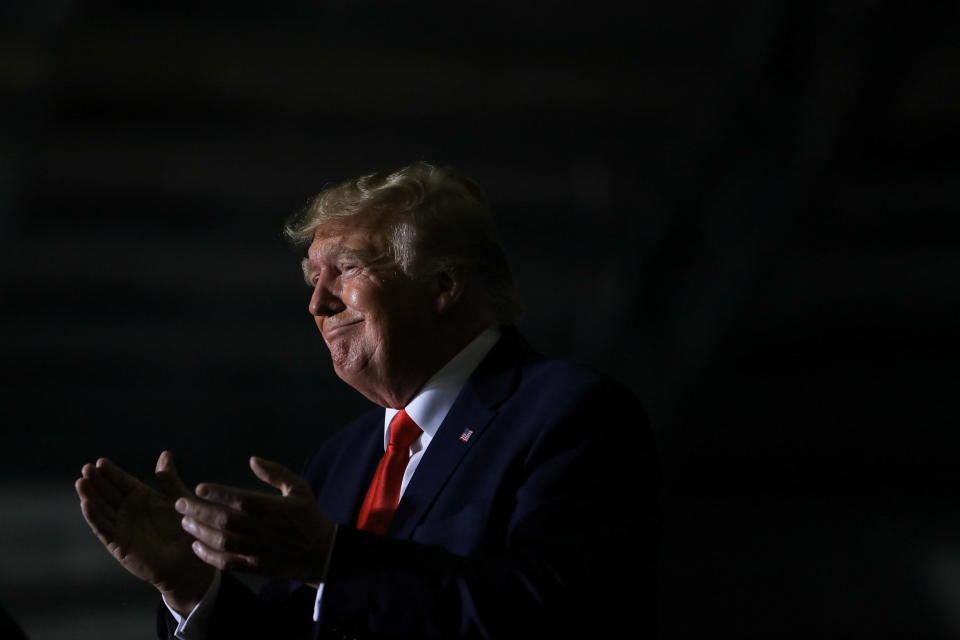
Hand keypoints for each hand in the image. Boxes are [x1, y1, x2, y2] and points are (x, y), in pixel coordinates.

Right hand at [75, 452, 214, 612]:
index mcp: (142, 497)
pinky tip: (86, 504)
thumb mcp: (179, 499)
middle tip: (86, 468)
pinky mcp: (119, 544)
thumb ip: (169, 480)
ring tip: (81, 482)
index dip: (111, 472)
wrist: (190, 561)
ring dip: (90, 496)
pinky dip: (94, 517)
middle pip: (108, 493)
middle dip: (96, 480)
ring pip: (101, 509)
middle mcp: (128, 510)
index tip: (100, 461)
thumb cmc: (187, 530)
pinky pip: (104, 529)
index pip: (122, 482)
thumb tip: (165, 454)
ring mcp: (122, 526)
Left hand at [175, 456, 334, 586]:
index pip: (240, 498)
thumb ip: (276, 472)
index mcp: (272, 508)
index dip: (218, 493)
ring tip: (185, 522)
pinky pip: (227, 563)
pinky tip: (197, 547)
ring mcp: (257, 550)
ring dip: (199, 532)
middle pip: (223, 520)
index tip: (200, 487)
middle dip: (198, 511)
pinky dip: (209, 556)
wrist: (323, 554)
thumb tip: (252, 459)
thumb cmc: (309, 517)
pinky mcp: (255, 566)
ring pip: (221, 541)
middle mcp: (262, 529)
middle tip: (180, 504)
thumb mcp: (299, 488)